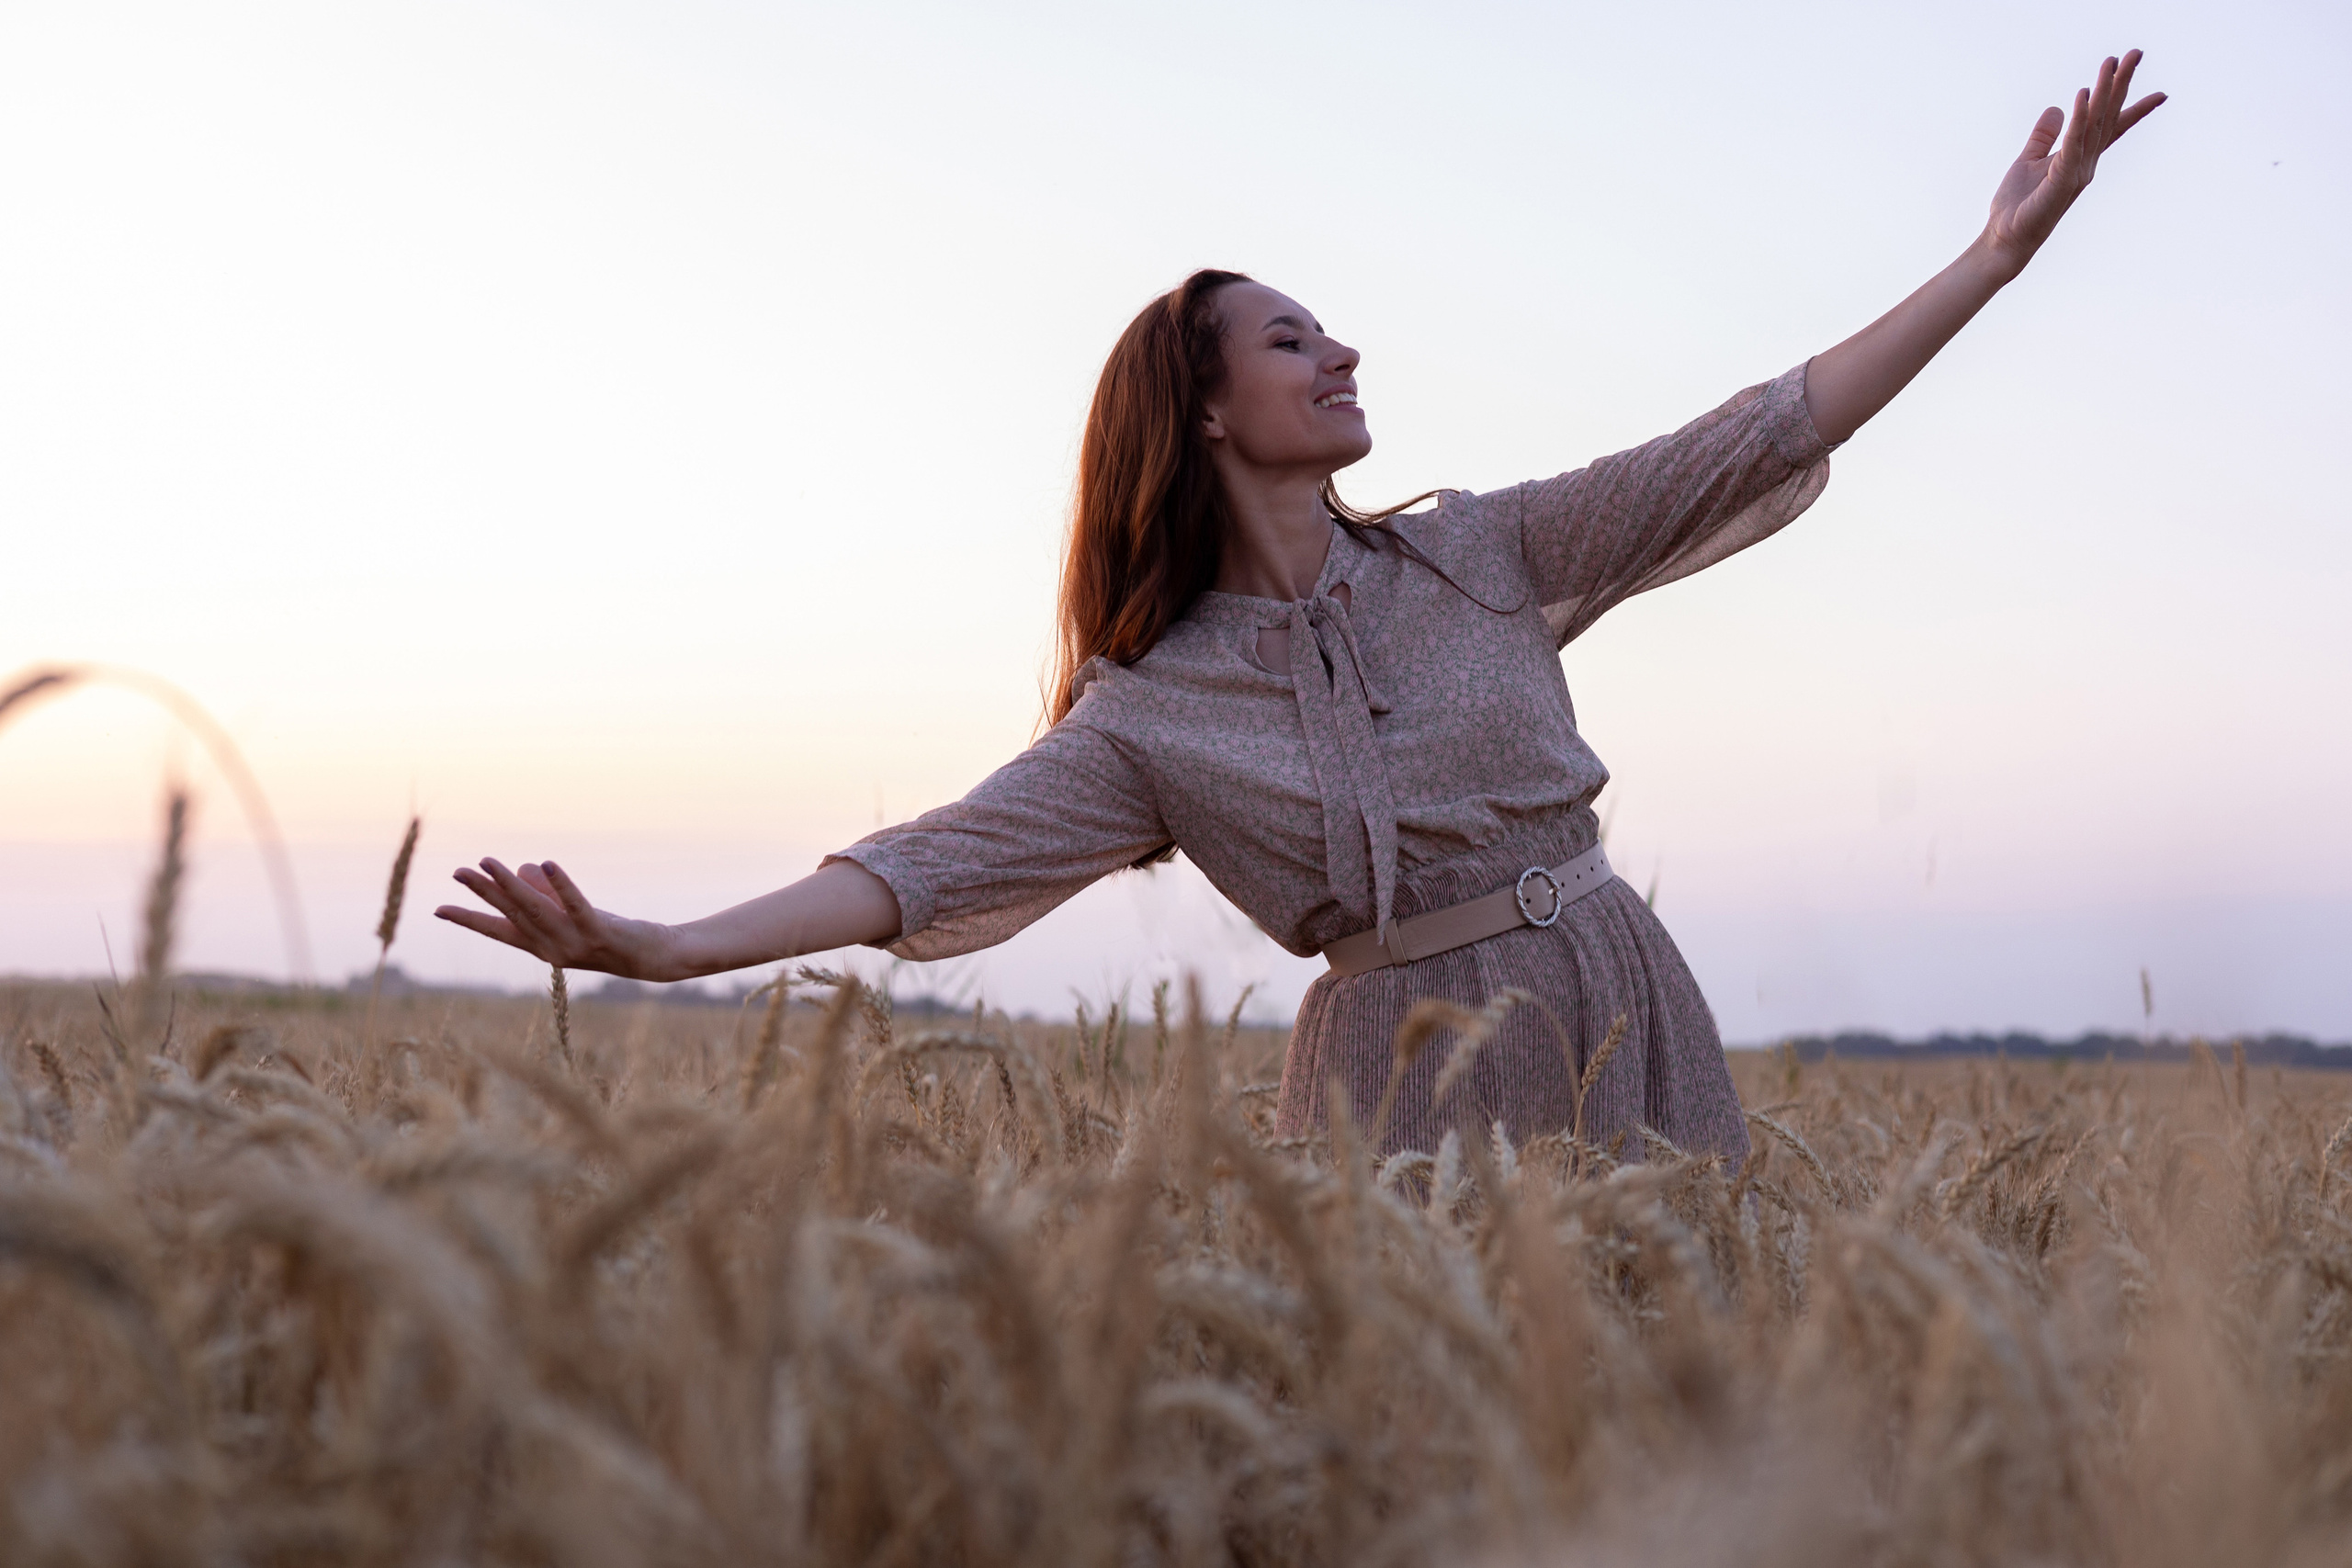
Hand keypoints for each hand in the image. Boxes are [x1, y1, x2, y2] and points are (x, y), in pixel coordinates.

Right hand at [434, 858, 683, 979]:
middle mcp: (552, 949)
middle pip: (511, 915)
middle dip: (484, 892)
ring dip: (511, 883)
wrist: (653, 958)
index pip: (498, 931)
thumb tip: (523, 868)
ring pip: (535, 909)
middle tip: (458, 871)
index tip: (438, 909)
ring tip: (489, 861)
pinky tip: (549, 863)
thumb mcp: (571, 914)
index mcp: (541, 947)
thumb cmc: (609, 933)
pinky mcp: (598, 932)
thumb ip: (546, 894)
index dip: (469, 919)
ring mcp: (573, 943)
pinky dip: (561, 885)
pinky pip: (576, 905)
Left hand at [1982, 50, 2164, 276]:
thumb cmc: (2018, 206)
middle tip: (2136, 53)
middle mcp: (2084, 163)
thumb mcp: (2029, 161)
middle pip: (2106, 117)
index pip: (2110, 127)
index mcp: (2079, 158)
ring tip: (2113, 62)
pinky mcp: (2061, 179)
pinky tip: (2083, 94)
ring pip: (2094, 123)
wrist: (2004, 238)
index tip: (2161, 93)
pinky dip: (2078, 118)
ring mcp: (2076, 171)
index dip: (2132, 108)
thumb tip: (2057, 108)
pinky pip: (2072, 142)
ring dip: (2104, 91)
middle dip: (2121, 84)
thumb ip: (2043, 136)